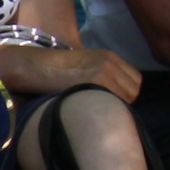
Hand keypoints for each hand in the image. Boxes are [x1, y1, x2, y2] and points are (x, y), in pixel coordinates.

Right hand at [0, 42, 138, 103]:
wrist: (34, 66)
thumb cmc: (53, 72)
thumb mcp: (83, 68)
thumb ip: (101, 78)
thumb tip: (115, 101)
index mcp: (109, 57)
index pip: (135, 82)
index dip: (125, 95)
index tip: (109, 102)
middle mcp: (110, 62)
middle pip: (134, 91)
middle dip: (123, 102)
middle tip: (103, 109)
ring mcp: (104, 70)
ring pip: (126, 99)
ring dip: (116, 107)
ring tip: (97, 111)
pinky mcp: (96, 80)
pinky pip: (114, 101)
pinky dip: (108, 109)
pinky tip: (93, 112)